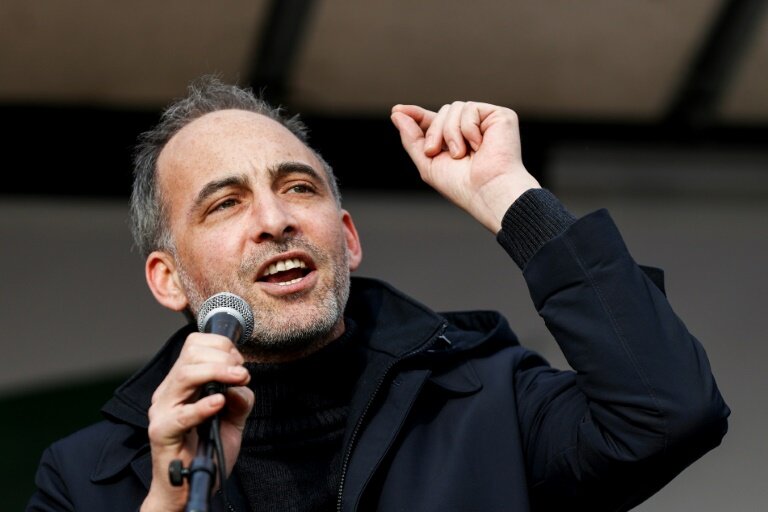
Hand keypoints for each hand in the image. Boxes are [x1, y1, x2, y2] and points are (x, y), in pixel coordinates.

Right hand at [140, 333, 253, 511]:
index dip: (221, 347)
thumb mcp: (233, 419)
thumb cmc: (207, 449)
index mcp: (182, 383)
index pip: (194, 345)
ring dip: (217, 372)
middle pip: (190, 355)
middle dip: (223, 357)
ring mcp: (162, 410)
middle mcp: (169, 392)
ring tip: (238, 379)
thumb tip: (241, 383)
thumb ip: (240, 398)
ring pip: (185, 375)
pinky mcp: (161, 432)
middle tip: (242, 373)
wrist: (188, 486)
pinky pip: (181, 415)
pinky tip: (219, 403)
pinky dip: (202, 406)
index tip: (240, 363)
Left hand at [391, 101, 539, 232]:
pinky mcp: (500, 116)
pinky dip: (468, 129)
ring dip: (450, 133)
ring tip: (460, 154)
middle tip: (433, 152)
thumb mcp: (427, 162)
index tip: (396, 110)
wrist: (486, 190)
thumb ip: (412, 138)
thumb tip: (397, 114)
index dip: (416, 114)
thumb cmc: (461, 185)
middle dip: (433, 132)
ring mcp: (486, 122)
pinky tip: (479, 146)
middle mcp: (472, 130)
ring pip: (454, 108)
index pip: (434, 121)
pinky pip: (470, 108)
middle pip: (442, 112)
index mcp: (456, 142)